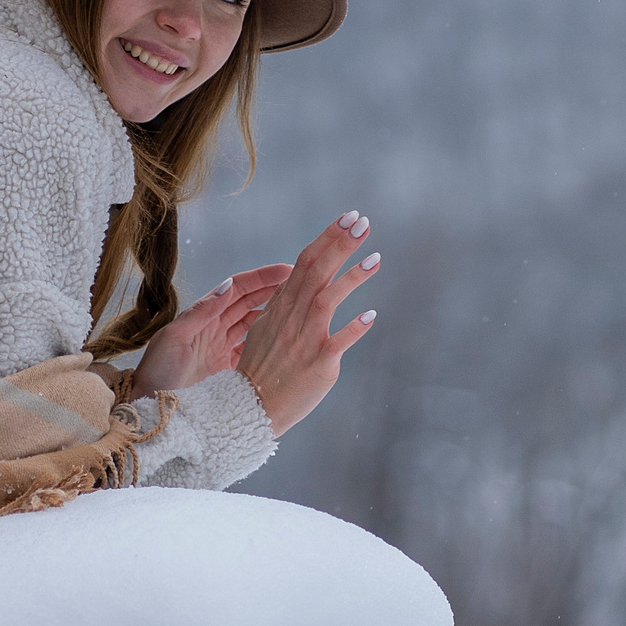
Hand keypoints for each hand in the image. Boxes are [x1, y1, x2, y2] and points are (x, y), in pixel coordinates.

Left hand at [130, 265, 291, 394]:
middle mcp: (214, 328)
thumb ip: (200, 313)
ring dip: (274, 314)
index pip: (236, 289)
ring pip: (254, 324)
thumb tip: (226, 287)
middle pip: (249, 302)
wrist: (151, 407)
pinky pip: (252, 349)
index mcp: (202, 316)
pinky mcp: (227, 369)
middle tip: (302, 284)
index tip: (285, 271)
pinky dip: (268, 342)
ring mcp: (222, 348)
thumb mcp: (174, 338)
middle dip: (274, 290)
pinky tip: (285, 340)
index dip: (260, 278)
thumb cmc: (157, 372)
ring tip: (300, 308)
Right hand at [233, 212, 378, 436]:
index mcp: (281, 307)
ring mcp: (304, 340)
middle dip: (339, 244)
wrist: (249, 408)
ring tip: (376, 257)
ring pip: (326, 299)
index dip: (326, 238)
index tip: (347, 218)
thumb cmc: (261, 370)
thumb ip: (286, 306)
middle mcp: (292, 318)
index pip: (304, 262)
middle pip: (315, 272)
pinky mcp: (318, 364)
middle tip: (363, 221)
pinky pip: (338, 342)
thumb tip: (301, 283)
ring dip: (351, 277)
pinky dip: (354, 328)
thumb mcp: (266, 329)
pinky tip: (372, 315)